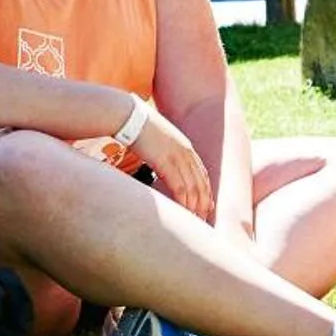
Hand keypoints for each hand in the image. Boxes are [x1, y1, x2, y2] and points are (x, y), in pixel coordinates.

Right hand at [129, 107, 214, 221]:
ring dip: (195, 206)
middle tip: (204, 219)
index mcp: (185, 146)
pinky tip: (185, 212)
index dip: (206, 191)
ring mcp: (177, 156)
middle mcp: (185, 152)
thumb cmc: (137, 126)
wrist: (128, 114)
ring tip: (196, 221)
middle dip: (204, 203)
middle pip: (201, 182)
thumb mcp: (157, 138)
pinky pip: (180, 186)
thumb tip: (159, 161)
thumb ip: (164, 151)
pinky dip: (184, 201)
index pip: (202, 173)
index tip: (207, 205)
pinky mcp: (165, 162)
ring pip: (193, 187)